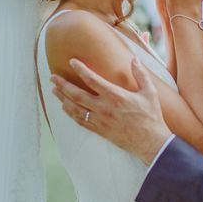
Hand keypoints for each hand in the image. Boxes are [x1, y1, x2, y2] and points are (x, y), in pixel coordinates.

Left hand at [51, 58, 171, 164]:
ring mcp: (100, 120)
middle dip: (62, 85)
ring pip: (75, 108)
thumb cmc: (151, 116)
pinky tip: (65, 107)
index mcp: (115, 96)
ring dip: (62, 98)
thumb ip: (141, 74)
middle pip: (77, 95)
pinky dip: (70, 113)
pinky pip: (80, 121)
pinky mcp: (100, 130)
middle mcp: (104, 108)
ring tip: (54, 90)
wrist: (150, 142)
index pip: (92, 79)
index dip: (80, 69)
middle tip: (52, 77)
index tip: (72, 61)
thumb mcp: (149, 92)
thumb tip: (134, 59)